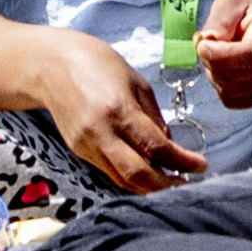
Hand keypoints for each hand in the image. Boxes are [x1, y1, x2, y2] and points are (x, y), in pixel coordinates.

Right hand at [35, 32, 206, 192]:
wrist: (49, 65)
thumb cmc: (97, 63)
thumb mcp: (136, 82)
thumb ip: (154, 117)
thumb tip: (170, 147)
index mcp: (119, 110)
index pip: (156, 147)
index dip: (182, 161)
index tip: (202, 165)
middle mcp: (101, 133)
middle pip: (137, 175)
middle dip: (166, 186)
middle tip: (188, 184)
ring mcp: (86, 146)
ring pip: (122, 180)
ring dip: (149, 187)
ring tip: (171, 183)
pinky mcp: (78, 151)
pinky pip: (110, 172)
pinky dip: (131, 178)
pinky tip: (147, 173)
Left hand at [195, 0, 251, 107]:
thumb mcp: (234, 2)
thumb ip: (221, 19)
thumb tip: (207, 39)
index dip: (222, 54)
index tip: (202, 45)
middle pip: (235, 76)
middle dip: (211, 61)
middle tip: (207, 43)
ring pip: (229, 90)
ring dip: (213, 73)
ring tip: (218, 53)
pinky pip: (231, 100)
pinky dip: (220, 85)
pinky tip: (226, 67)